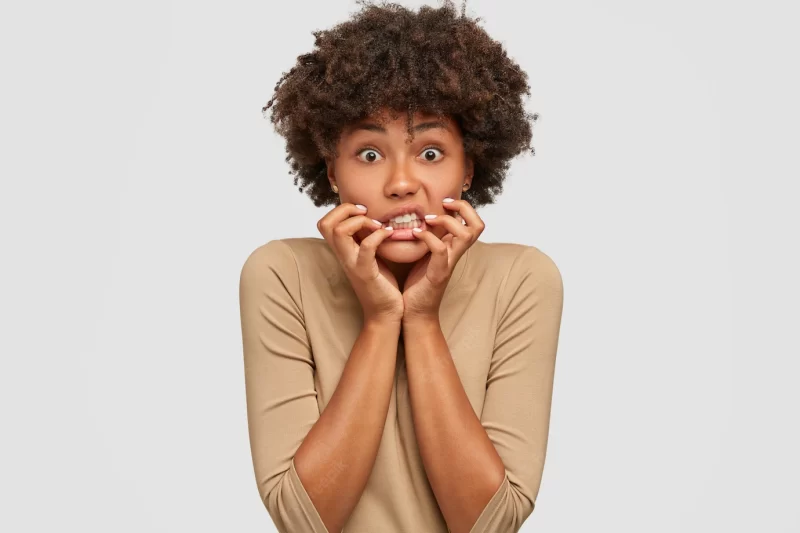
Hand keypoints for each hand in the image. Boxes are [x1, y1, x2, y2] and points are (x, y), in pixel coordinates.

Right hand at [317, 203, 403, 322]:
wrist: (385, 312)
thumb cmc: (381, 283)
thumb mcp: (369, 255)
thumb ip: (364, 238)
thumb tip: (370, 217)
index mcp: (342, 251)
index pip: (325, 222)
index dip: (342, 210)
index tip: (364, 212)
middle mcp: (342, 256)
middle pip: (325, 223)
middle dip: (346, 210)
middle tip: (366, 214)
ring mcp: (352, 264)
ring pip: (339, 232)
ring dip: (360, 221)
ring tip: (378, 225)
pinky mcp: (365, 272)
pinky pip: (366, 247)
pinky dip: (378, 235)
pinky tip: (390, 234)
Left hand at [402, 198, 484, 320]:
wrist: (414, 312)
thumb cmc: (418, 284)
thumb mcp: (425, 255)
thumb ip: (429, 238)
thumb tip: (420, 217)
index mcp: (454, 248)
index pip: (474, 222)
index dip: (464, 207)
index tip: (443, 203)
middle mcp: (456, 254)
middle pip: (478, 225)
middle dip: (463, 208)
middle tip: (443, 205)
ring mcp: (449, 264)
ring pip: (465, 235)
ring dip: (446, 221)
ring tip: (426, 220)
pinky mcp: (438, 274)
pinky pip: (440, 250)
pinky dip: (427, 237)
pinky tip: (414, 234)